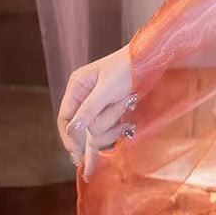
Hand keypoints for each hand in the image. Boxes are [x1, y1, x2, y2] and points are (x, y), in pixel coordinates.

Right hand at [56, 45, 136, 180]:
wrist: (150, 60)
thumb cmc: (128, 68)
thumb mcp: (107, 88)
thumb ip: (89, 109)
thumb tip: (72, 131)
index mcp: (77, 87)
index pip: (65, 119)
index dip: (70, 138)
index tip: (77, 154)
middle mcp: (84, 98)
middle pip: (84, 128)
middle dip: (105, 122)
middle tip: (125, 102)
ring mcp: (97, 106)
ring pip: (98, 131)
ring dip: (115, 122)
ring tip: (130, 102)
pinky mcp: (111, 112)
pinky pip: (110, 130)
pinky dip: (119, 130)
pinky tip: (128, 125)